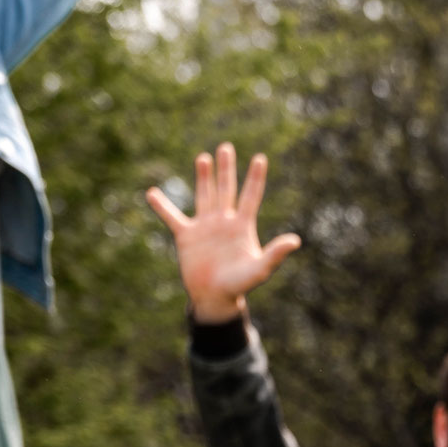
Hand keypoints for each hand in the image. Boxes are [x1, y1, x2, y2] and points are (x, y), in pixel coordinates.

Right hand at [146, 144, 302, 325]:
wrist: (215, 298)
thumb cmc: (240, 285)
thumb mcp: (260, 269)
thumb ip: (275, 254)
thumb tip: (296, 241)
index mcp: (242, 226)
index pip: (250, 196)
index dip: (255, 178)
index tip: (260, 157)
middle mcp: (224, 221)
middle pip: (226, 189)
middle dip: (226, 169)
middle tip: (226, 147)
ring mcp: (205, 226)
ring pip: (204, 196)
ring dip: (203, 178)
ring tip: (204, 158)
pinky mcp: (186, 236)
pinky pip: (172, 217)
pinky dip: (162, 206)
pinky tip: (151, 193)